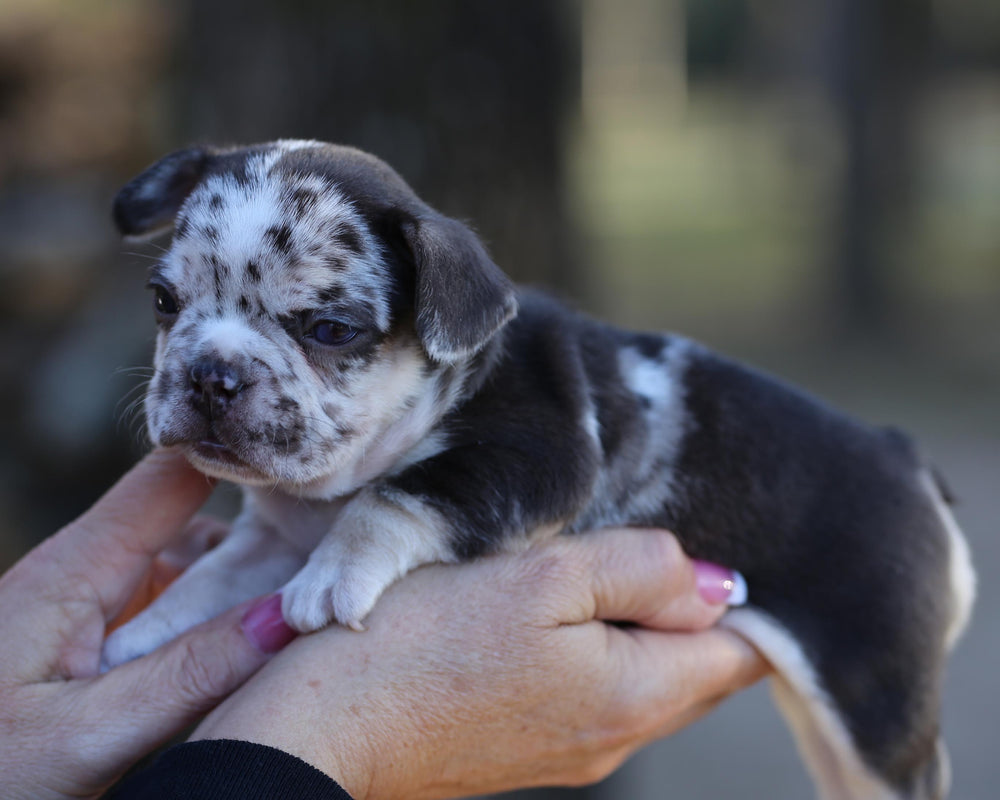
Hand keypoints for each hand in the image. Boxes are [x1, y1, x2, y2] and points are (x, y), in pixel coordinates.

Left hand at [0, 449, 294, 798]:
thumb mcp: (84, 736)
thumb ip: (186, 675)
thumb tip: (286, 618)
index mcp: (74, 569)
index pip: (172, 475)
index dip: (242, 455)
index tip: (314, 462)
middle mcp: (81, 570)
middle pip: (188, 516)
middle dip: (259, 526)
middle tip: (332, 549)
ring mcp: (83, 602)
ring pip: (180, 561)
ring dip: (238, 573)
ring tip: (306, 593)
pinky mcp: (85, 636)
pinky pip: (162, 601)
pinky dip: (209, 610)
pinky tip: (244, 639)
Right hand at [193, 529, 767, 798]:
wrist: (326, 723)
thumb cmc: (427, 640)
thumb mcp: (547, 577)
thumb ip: (645, 572)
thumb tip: (719, 586)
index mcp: (636, 695)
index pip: (742, 651)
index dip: (729, 593)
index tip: (681, 549)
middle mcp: (616, 737)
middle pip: (694, 667)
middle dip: (680, 607)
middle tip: (626, 550)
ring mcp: (571, 750)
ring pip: (642, 677)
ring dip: (629, 624)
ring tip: (577, 575)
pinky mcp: (528, 748)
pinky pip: (593, 692)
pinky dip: (590, 649)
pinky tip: (539, 616)